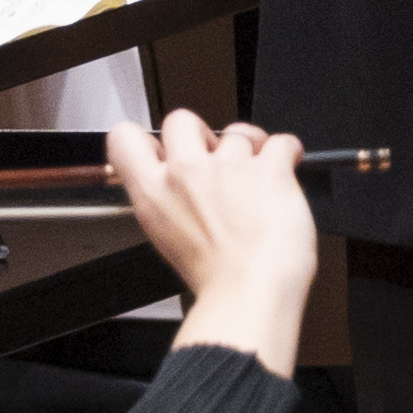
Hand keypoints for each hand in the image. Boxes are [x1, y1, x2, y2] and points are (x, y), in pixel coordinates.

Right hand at [117, 113, 317, 376]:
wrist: (252, 294)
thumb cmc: (218, 281)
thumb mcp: (169, 241)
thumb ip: (169, 204)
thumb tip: (182, 190)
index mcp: (153, 193)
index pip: (124, 137)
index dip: (144, 139)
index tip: (163, 149)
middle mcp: (186, 172)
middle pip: (181, 119)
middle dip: (201, 135)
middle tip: (216, 161)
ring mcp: (228, 166)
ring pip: (238, 132)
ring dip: (251, 150)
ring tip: (259, 178)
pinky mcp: (269, 168)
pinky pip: (282, 142)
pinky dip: (289, 152)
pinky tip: (287, 167)